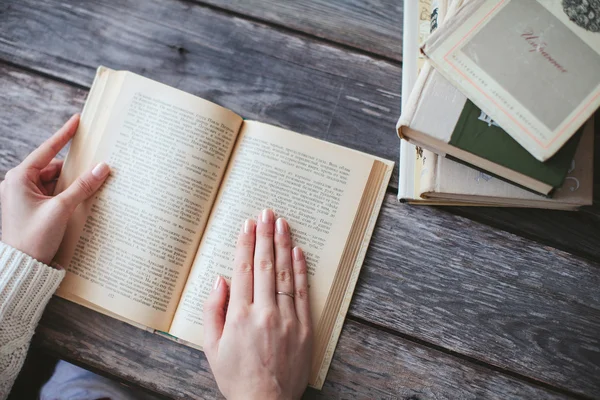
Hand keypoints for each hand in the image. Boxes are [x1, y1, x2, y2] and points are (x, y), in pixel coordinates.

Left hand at [0, 114, 109, 264]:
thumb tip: (102, 168)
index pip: (47, 150)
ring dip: (71, 185)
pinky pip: (52, 194)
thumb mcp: (61, 209)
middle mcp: (18, 184)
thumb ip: (83, 186)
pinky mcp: (30, 208)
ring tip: (88, 190)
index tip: (77, 121)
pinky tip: (79, 201)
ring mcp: (23, 196)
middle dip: (73, 171)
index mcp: (19, 178)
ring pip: (54, 182)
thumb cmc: (33, 238)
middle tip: (95, 168)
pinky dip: (66, 195)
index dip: (64, 135)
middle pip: (53, 168)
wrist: (22, 267)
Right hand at [204, 209, 312, 399]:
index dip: (245, 244)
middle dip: (264, 236)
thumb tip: (221, 279)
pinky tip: (298, 251)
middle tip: (265, 212)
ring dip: (283, 245)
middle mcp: (263, 313)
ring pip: (285, 274)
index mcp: (239, 316)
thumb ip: (214, 310)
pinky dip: (301, 270)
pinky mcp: (304, 328)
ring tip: (281, 223)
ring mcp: (287, 319)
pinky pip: (303, 293)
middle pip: (265, 266)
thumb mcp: (212, 347)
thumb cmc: (236, 376)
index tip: (247, 225)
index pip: (243, 270)